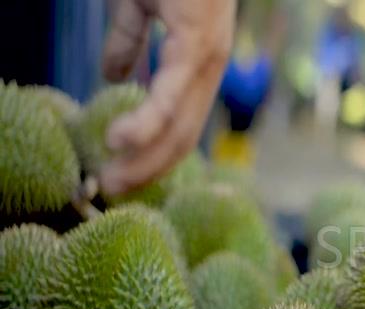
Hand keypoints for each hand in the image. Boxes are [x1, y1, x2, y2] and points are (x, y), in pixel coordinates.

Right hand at [99, 0, 235, 195]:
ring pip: (179, 125)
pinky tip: (120, 141)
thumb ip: (130, 40)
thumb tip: (113, 76)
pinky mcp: (197, 44)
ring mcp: (207, 60)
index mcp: (198, 67)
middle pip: (183, 137)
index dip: (152, 155)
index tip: (121, 175)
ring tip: (112, 180)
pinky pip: (171, 93)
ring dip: (145, 158)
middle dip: (146, 169)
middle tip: (111, 190)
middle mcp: (208, 71)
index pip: (180, 127)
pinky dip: (147, 120)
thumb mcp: (142, 7)